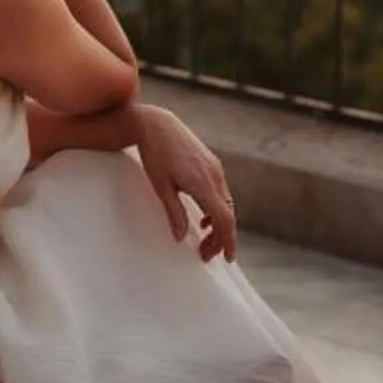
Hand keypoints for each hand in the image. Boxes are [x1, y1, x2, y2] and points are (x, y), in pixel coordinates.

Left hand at [132, 104, 236, 261]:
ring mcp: (215, 169)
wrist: (156, 123)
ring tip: (203, 239)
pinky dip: (216, 209)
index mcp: (202, 183)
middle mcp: (214, 176)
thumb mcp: (160, 186)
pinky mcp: (212, 164)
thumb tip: (181, 238)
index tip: (227, 258)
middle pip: (227, 215)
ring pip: (226, 204)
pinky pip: (221, 192)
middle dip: (220, 238)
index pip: (224, 219)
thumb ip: (174, 212)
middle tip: (205, 255)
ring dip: (218, 225)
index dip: (228, 241)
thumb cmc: (154, 154)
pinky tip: (203, 219)